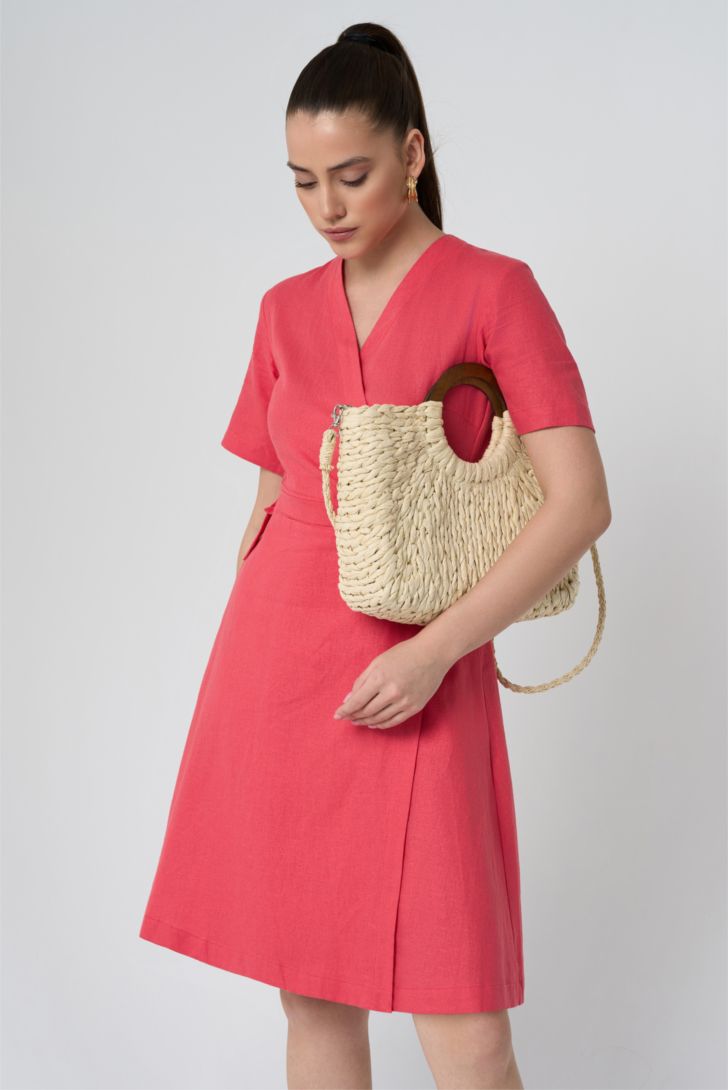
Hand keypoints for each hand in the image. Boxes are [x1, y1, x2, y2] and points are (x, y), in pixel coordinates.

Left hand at [332, 636, 449, 728]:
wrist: (433, 654)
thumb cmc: (403, 654)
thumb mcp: (377, 662)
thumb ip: (361, 681)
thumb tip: (348, 699)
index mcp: (380, 678)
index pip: (357, 701)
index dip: (345, 710)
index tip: (336, 715)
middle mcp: (392, 692)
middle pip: (366, 712)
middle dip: (354, 716)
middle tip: (347, 718)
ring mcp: (405, 702)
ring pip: (379, 719)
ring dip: (365, 722)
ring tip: (358, 721)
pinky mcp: (415, 707)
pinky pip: (394, 721)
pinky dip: (381, 725)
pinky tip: (373, 724)